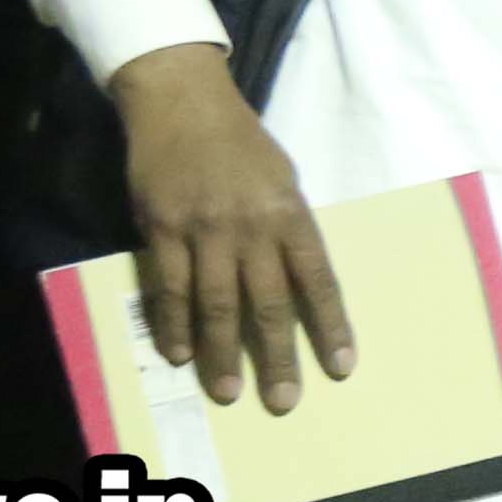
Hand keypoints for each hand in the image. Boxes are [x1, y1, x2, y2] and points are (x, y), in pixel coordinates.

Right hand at [108, 42, 353, 413]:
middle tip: (283, 401)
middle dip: (277, 356)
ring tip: (228, 391)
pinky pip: (169, 287)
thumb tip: (298, 283)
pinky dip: (173, 324)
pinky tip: (178, 353)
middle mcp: (250, 226)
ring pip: (215, 304)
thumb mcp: (283, 178)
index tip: (340, 367)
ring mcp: (203, 230)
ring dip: (221, 353)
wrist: (181, 100)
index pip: (318, 281)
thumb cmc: (240, 142)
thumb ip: (289, 229)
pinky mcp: (161, 229)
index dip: (330, 327)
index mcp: (290, 213)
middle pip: (268, 303)